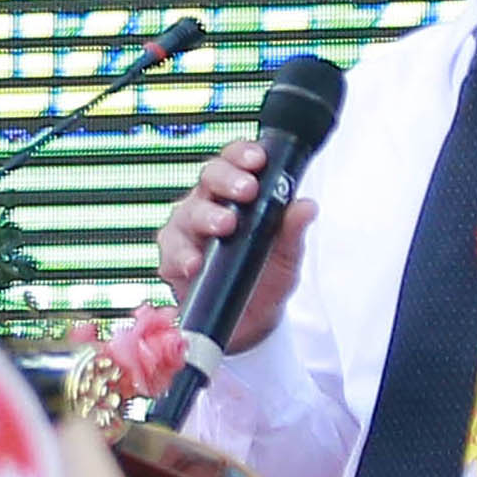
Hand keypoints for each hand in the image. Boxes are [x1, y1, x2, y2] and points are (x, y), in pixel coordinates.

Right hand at [150, 141, 308, 357]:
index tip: (257, 159)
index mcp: (235, 195)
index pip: (234, 161)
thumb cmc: (266, 278)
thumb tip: (306, 206)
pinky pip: (170, 252)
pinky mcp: (172, 260)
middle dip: (226, 180)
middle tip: (246, 191)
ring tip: (225, 226)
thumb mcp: (288, 255)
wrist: (252, 323)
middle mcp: (207, 205)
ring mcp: (186, 232)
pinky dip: (181, 255)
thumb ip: (293, 230)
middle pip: (208, 177)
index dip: (242, 154)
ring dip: (206, 216)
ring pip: (187, 212)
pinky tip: (195, 262)